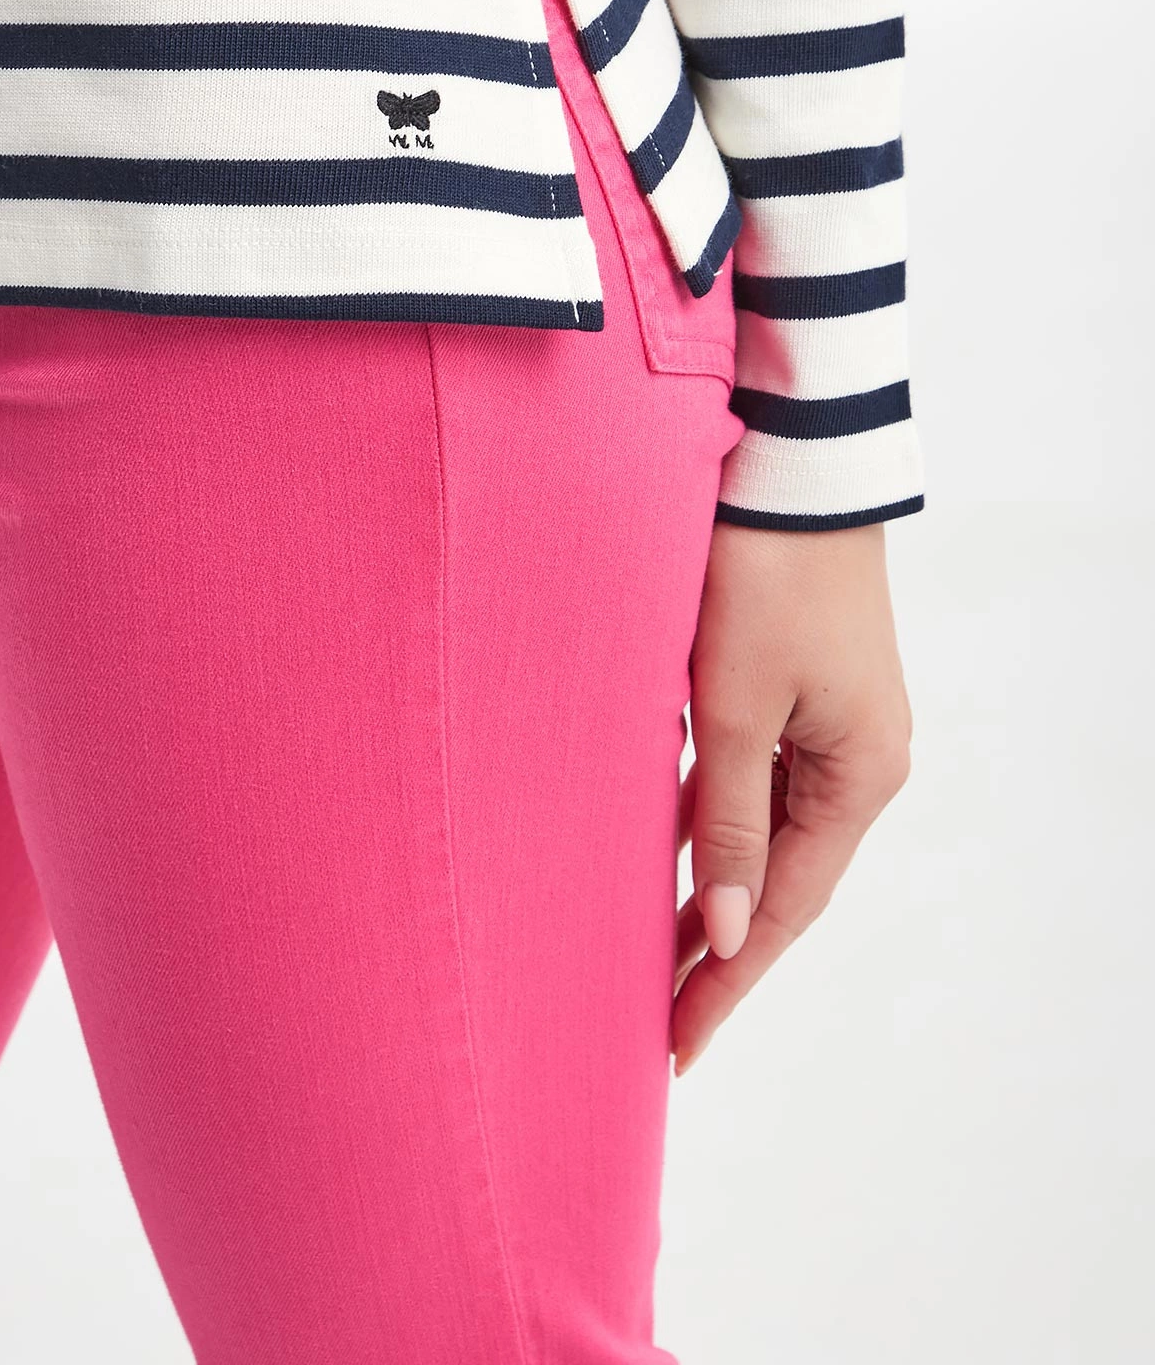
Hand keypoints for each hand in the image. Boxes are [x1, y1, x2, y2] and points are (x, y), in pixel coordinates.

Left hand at [670, 521, 912, 1074]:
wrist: (792, 467)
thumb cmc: (763, 577)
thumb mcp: (736, 706)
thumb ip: (727, 820)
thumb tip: (729, 931)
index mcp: (858, 775)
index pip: (784, 907)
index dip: (728, 979)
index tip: (679, 1042)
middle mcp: (856, 760)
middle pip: (778, 878)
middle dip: (717, 948)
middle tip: (657, 1021)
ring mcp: (830, 725)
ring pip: (760, 831)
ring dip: (708, 888)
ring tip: (651, 958)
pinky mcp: (798, 691)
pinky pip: (752, 781)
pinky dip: (708, 823)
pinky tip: (662, 858)